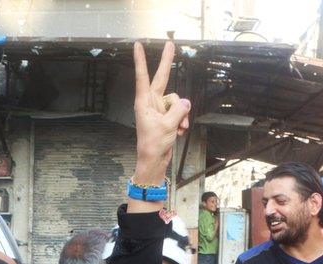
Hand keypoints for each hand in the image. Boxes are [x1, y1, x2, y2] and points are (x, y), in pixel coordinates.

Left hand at [132, 41, 190, 186]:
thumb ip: (178, 110)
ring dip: (181, 115)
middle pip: (161, 78)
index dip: (141, 60)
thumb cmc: (154, 143)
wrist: (154, 160)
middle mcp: (150, 102)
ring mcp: (159, 109)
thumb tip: (186, 102)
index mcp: (144, 102)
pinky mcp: (167, 116)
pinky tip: (179, 131)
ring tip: (178, 128)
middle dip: (167, 62)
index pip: (143, 76)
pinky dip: (182, 121)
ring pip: (177, 101)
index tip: (137, 45)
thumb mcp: (168, 125)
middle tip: (169, 43)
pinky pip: (180, 111)